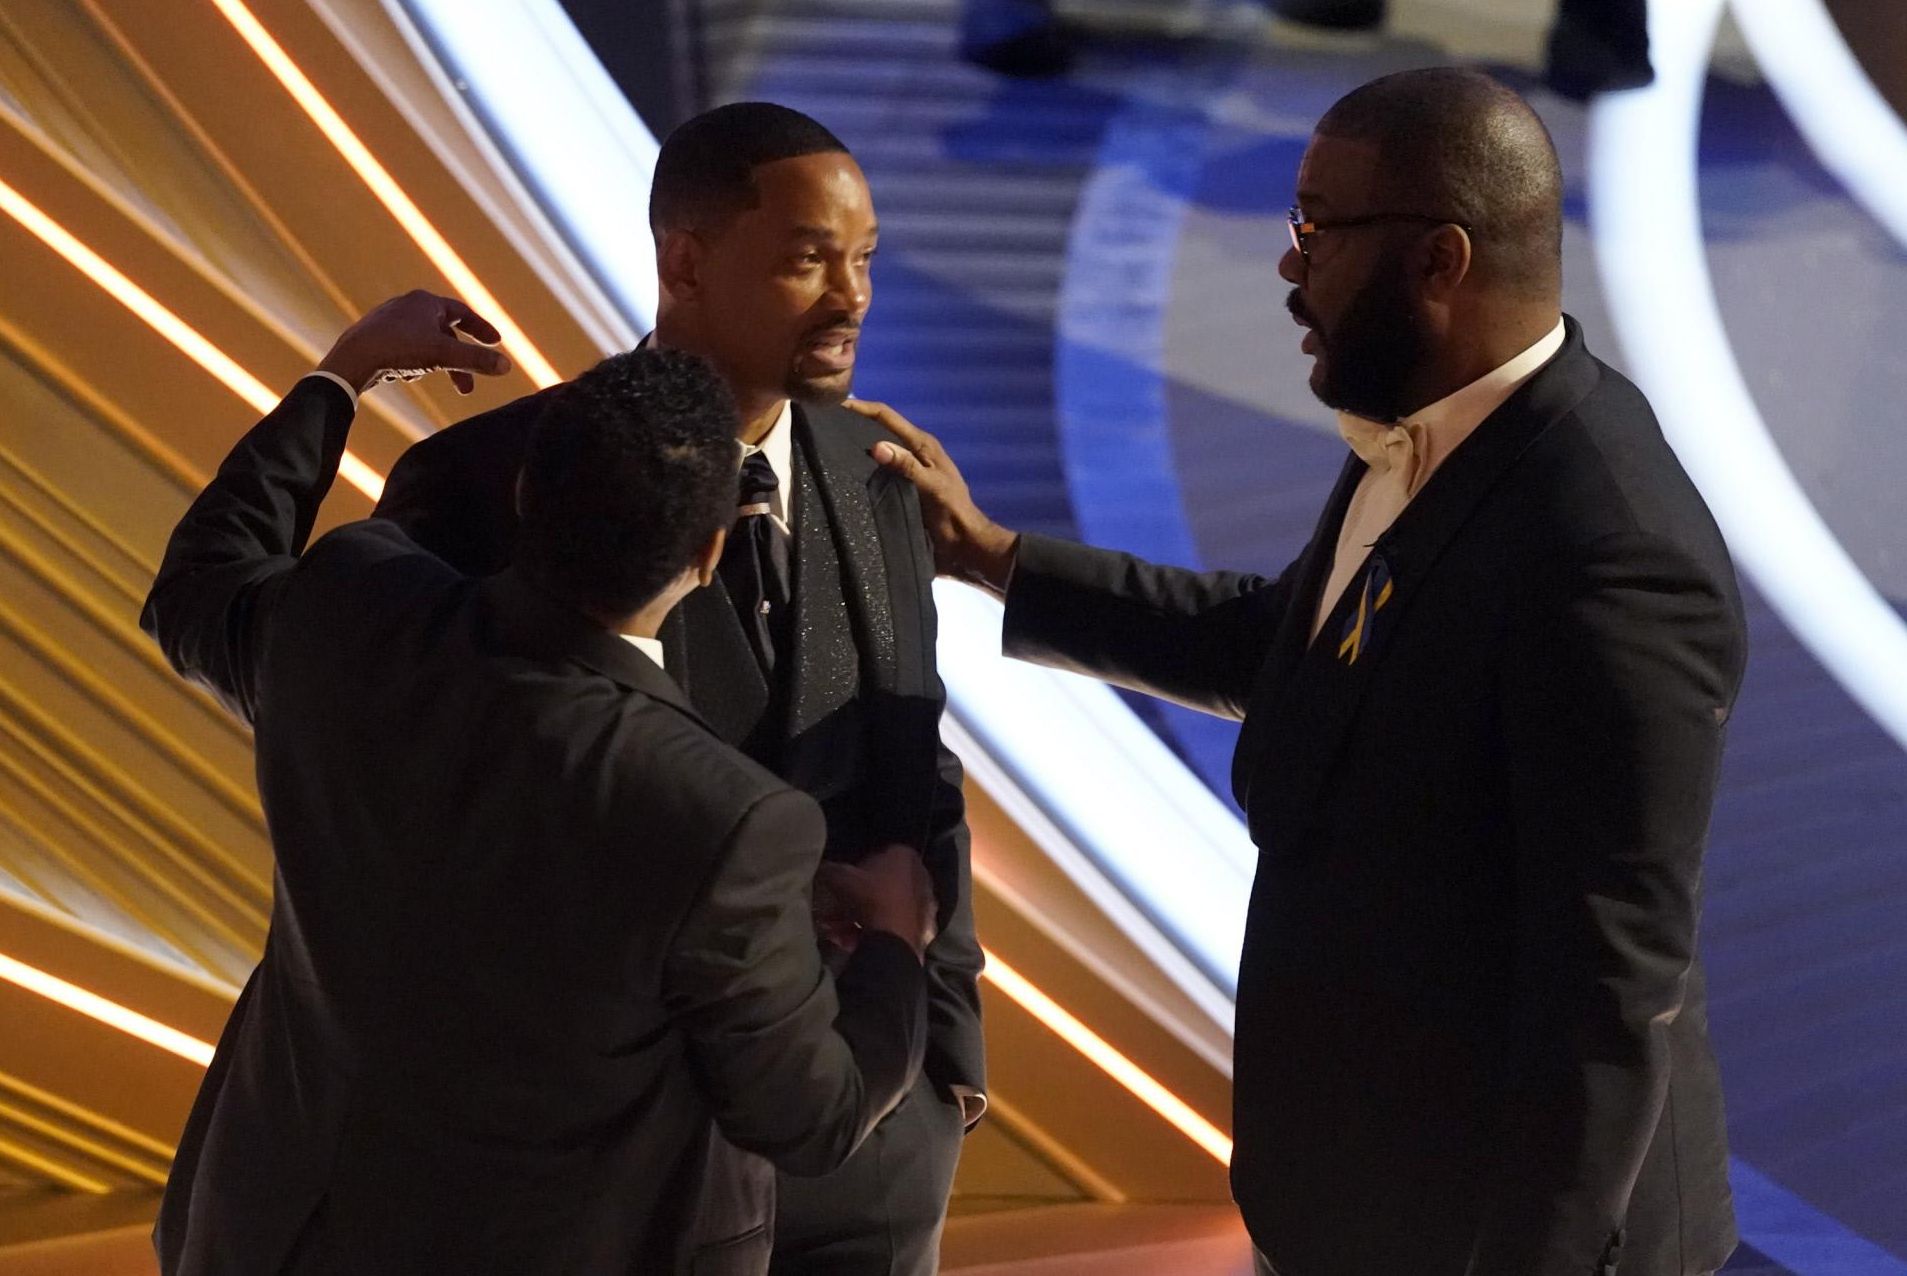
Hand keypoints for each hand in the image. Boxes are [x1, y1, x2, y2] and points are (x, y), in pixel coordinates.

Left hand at [316, 291, 512, 395]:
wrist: (352, 359)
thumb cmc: (399, 349)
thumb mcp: (444, 355)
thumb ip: (476, 360)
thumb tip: (506, 366)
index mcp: (425, 302)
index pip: (462, 313)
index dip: (481, 329)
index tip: (496, 343)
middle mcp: (407, 306)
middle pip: (444, 334)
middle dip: (458, 361)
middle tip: (468, 387)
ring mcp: (389, 321)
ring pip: (425, 344)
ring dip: (436, 365)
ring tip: (429, 380)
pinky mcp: (375, 337)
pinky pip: (405, 350)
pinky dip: (415, 363)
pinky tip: (405, 376)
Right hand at [815, 843, 937, 960]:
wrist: (893, 939)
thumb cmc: (869, 899)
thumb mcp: (840, 878)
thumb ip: (829, 870)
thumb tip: (822, 870)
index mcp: (904, 856)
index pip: (879, 855)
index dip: (856, 869)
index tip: (842, 882)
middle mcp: (920, 877)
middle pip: (881, 886)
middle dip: (854, 900)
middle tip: (833, 911)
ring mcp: (923, 905)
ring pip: (884, 909)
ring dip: (857, 920)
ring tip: (835, 933)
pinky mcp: (923, 929)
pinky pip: (892, 927)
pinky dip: (872, 933)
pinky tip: (849, 943)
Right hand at [844, 399, 1018, 594]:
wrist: (962, 544)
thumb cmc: (952, 512)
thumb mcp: (931, 486)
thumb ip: (906, 466)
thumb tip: (876, 445)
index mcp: (922, 445)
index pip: (887, 416)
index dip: (863, 408)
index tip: (835, 404)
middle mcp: (912, 453)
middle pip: (879, 430)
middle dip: (854, 423)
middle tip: (822, 425)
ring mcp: (905, 471)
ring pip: (876, 452)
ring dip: (856, 447)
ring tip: (825, 447)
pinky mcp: (901, 489)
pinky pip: (877, 473)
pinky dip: (861, 469)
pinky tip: (842, 475)